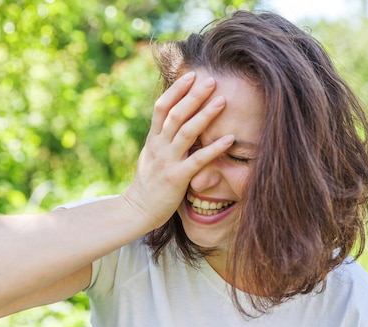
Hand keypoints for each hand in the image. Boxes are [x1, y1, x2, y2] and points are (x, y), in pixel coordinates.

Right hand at [122, 71, 233, 229]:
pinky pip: (198, 160)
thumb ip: (163, 138)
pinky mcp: (177, 178)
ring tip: (222, 101)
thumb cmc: (149, 183)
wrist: (137, 210)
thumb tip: (176, 121)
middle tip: (212, 80)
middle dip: (194, 95)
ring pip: (186, 132)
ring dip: (205, 115)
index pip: (162, 107)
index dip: (176, 90)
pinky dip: (215, 148)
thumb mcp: (152, 155)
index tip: (191, 75)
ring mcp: (167, 161)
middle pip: (176, 114)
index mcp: (153, 139)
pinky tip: (230, 139)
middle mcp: (159, 146)